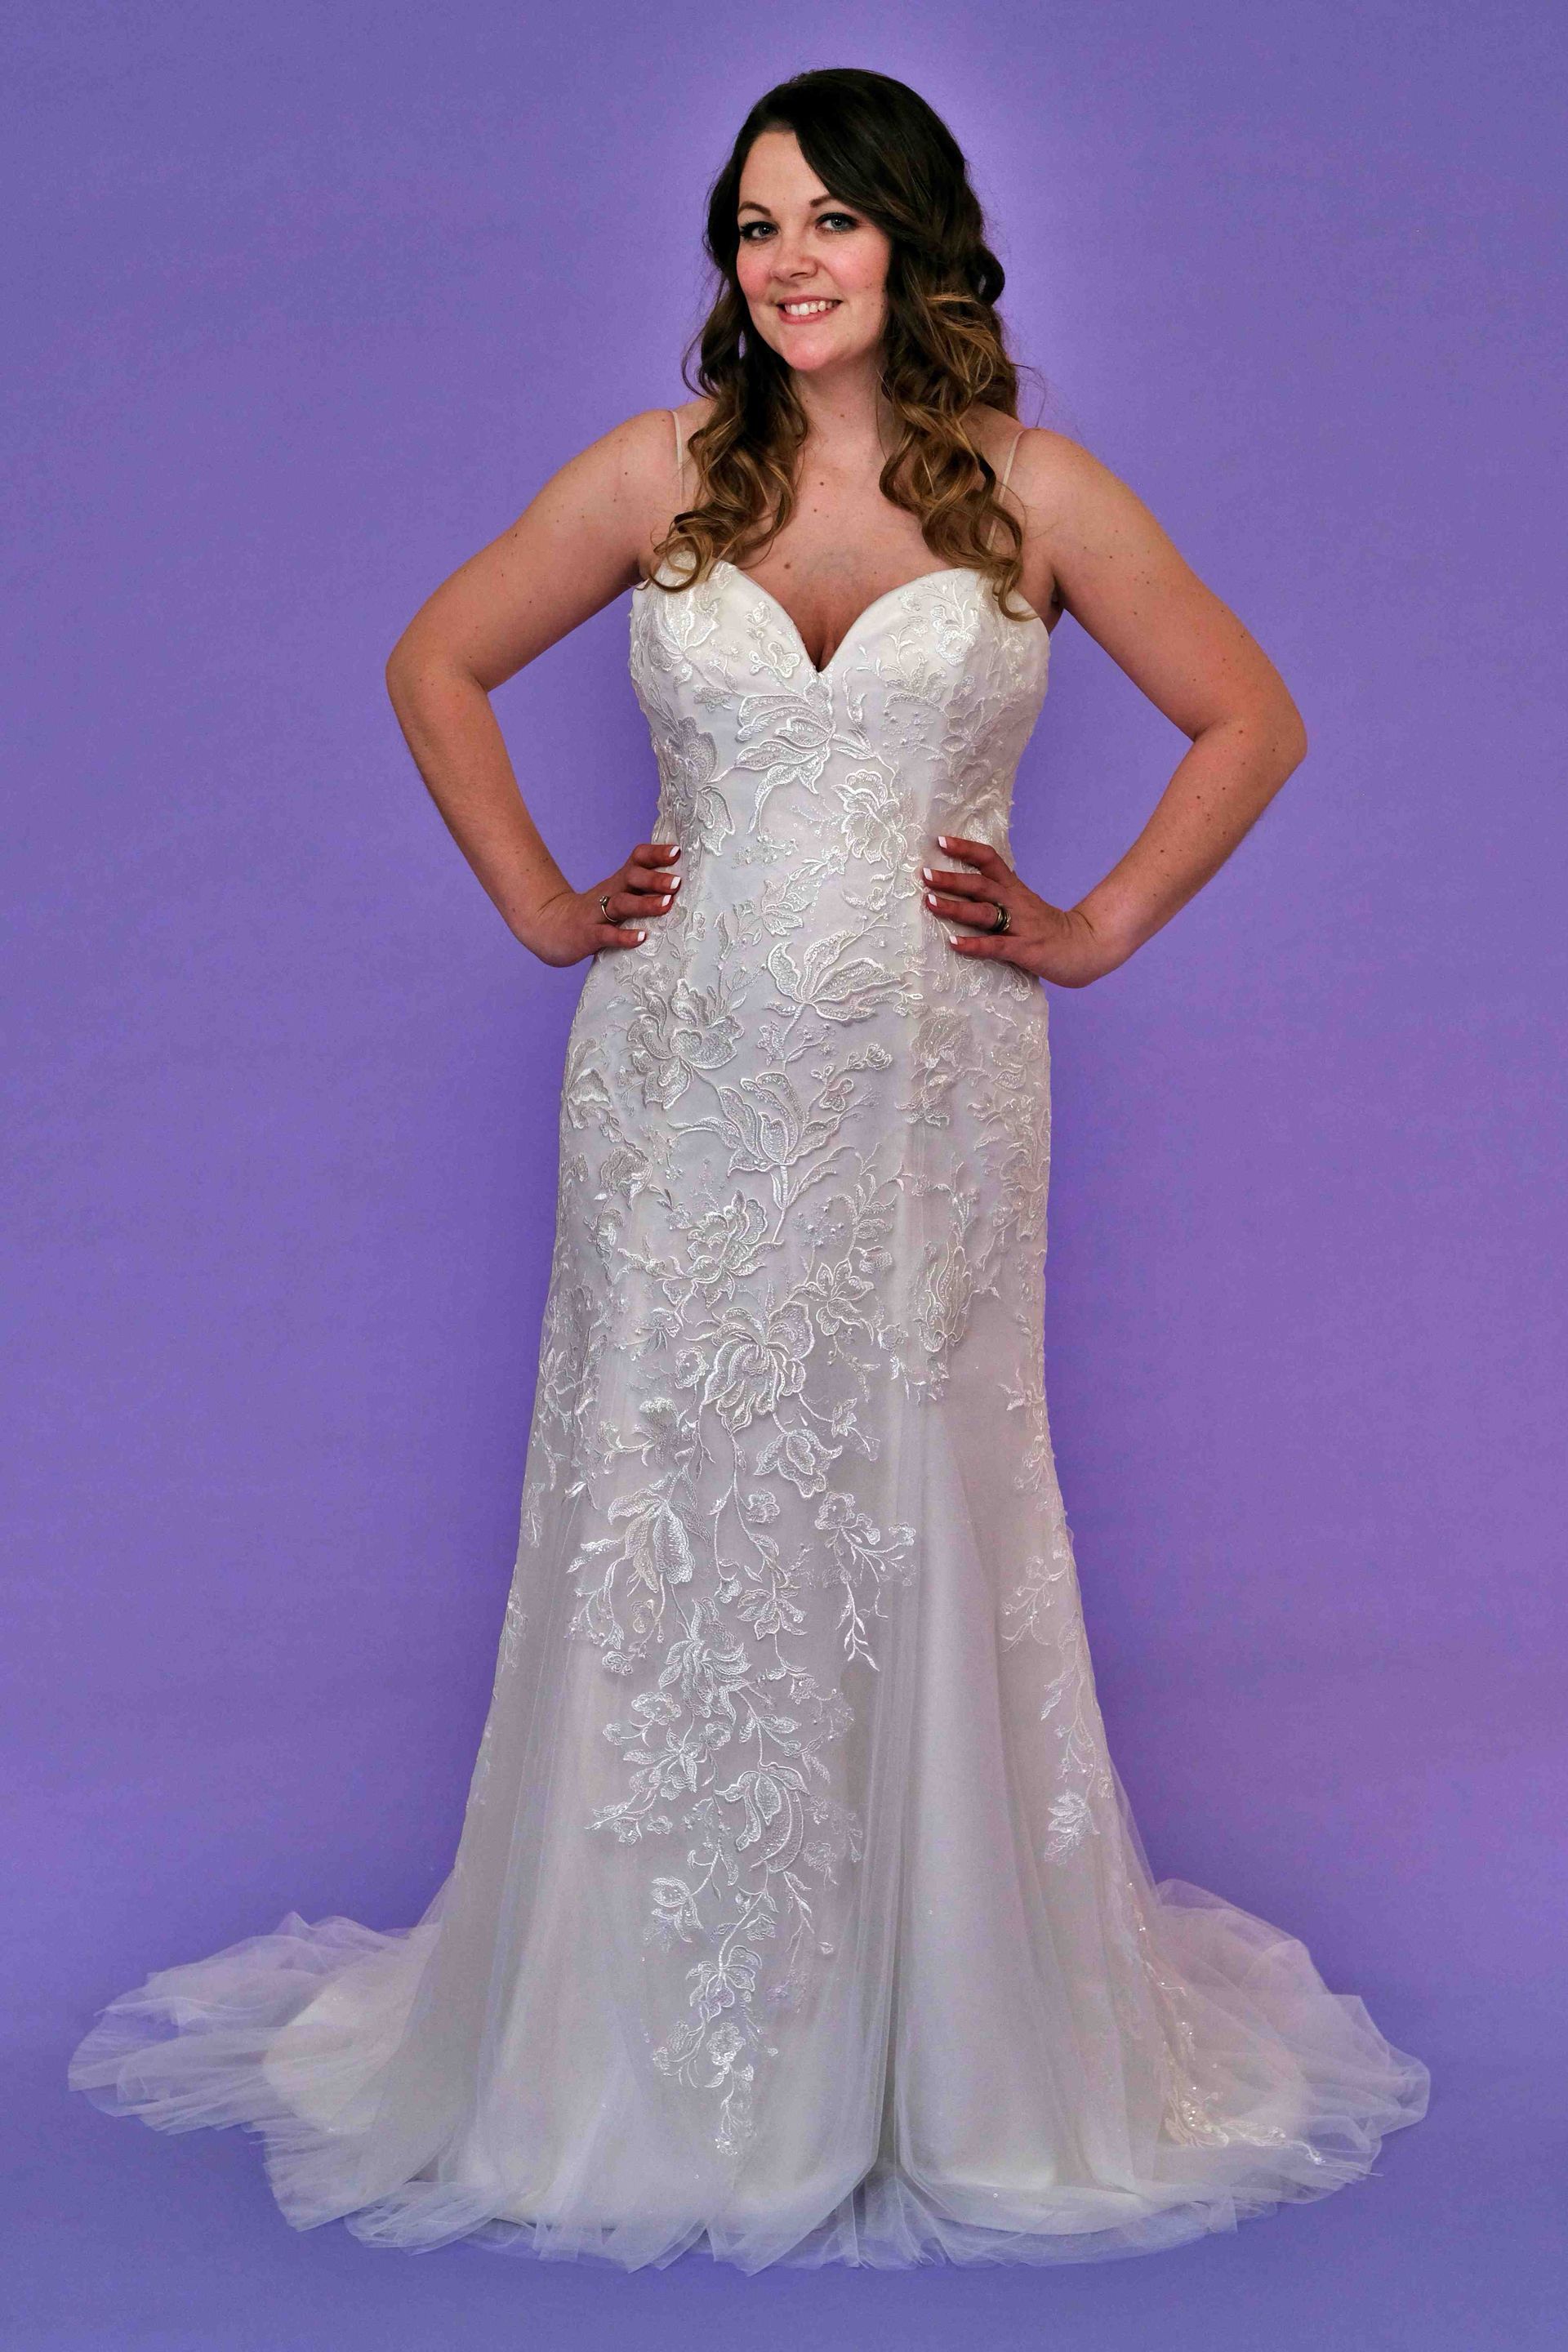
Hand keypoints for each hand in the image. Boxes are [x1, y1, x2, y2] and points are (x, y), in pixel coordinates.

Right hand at [525, 840, 682, 966]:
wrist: (550, 927)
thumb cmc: (594, 913)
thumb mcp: (617, 895)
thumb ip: (643, 890)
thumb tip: (682, 887)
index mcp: (619, 881)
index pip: (638, 859)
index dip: (656, 854)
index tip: (677, 852)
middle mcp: (610, 892)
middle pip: (632, 878)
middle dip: (655, 879)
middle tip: (677, 882)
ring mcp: (597, 914)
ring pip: (622, 904)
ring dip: (645, 904)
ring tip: (667, 904)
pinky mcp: (588, 935)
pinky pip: (607, 934)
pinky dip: (624, 936)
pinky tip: (641, 938)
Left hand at [920, 835, 1124, 988]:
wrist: (1086, 947)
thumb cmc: (1048, 929)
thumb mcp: (1023, 905)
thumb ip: (998, 897)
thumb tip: (963, 889)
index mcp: (1014, 890)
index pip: (989, 860)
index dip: (965, 849)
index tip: (940, 841)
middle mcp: (1016, 903)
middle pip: (981, 885)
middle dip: (951, 879)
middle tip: (925, 874)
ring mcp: (1020, 926)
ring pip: (984, 913)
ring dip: (956, 907)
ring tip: (931, 903)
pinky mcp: (1025, 950)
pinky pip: (996, 946)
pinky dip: (974, 945)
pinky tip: (954, 942)